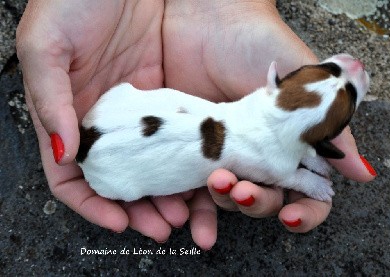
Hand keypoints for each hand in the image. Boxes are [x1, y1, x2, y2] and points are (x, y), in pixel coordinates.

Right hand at [16, 0, 198, 245]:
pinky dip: (181, 160)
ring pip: (148, 165)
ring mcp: (134, 110)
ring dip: (163, 192)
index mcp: (66, 115)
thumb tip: (64, 153)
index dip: (91, 204)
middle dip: (137, 207)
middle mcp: (100, 119)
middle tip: (161, 225)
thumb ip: (49, 100)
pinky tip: (196, 174)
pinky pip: (172, 137)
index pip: (71, 177)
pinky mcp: (163, 95)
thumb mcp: (46, 45)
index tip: (117, 221)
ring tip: (184, 210)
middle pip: (117, 179)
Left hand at [163, 0, 375, 233]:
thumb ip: (331, 128)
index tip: (290, 215)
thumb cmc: (257, 41)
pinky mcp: (186, 147)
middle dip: (255, 204)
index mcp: (287, 143)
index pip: (303, 190)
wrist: (202, 18)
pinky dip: (184, 205)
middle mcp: (256, 152)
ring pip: (223, 199)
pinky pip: (185, 186)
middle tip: (242, 189)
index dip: (302, 211)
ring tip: (213, 191)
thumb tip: (361, 172)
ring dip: (218, 209)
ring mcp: (220, 151)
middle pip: (263, 200)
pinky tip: (179, 210)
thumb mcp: (302, 82)